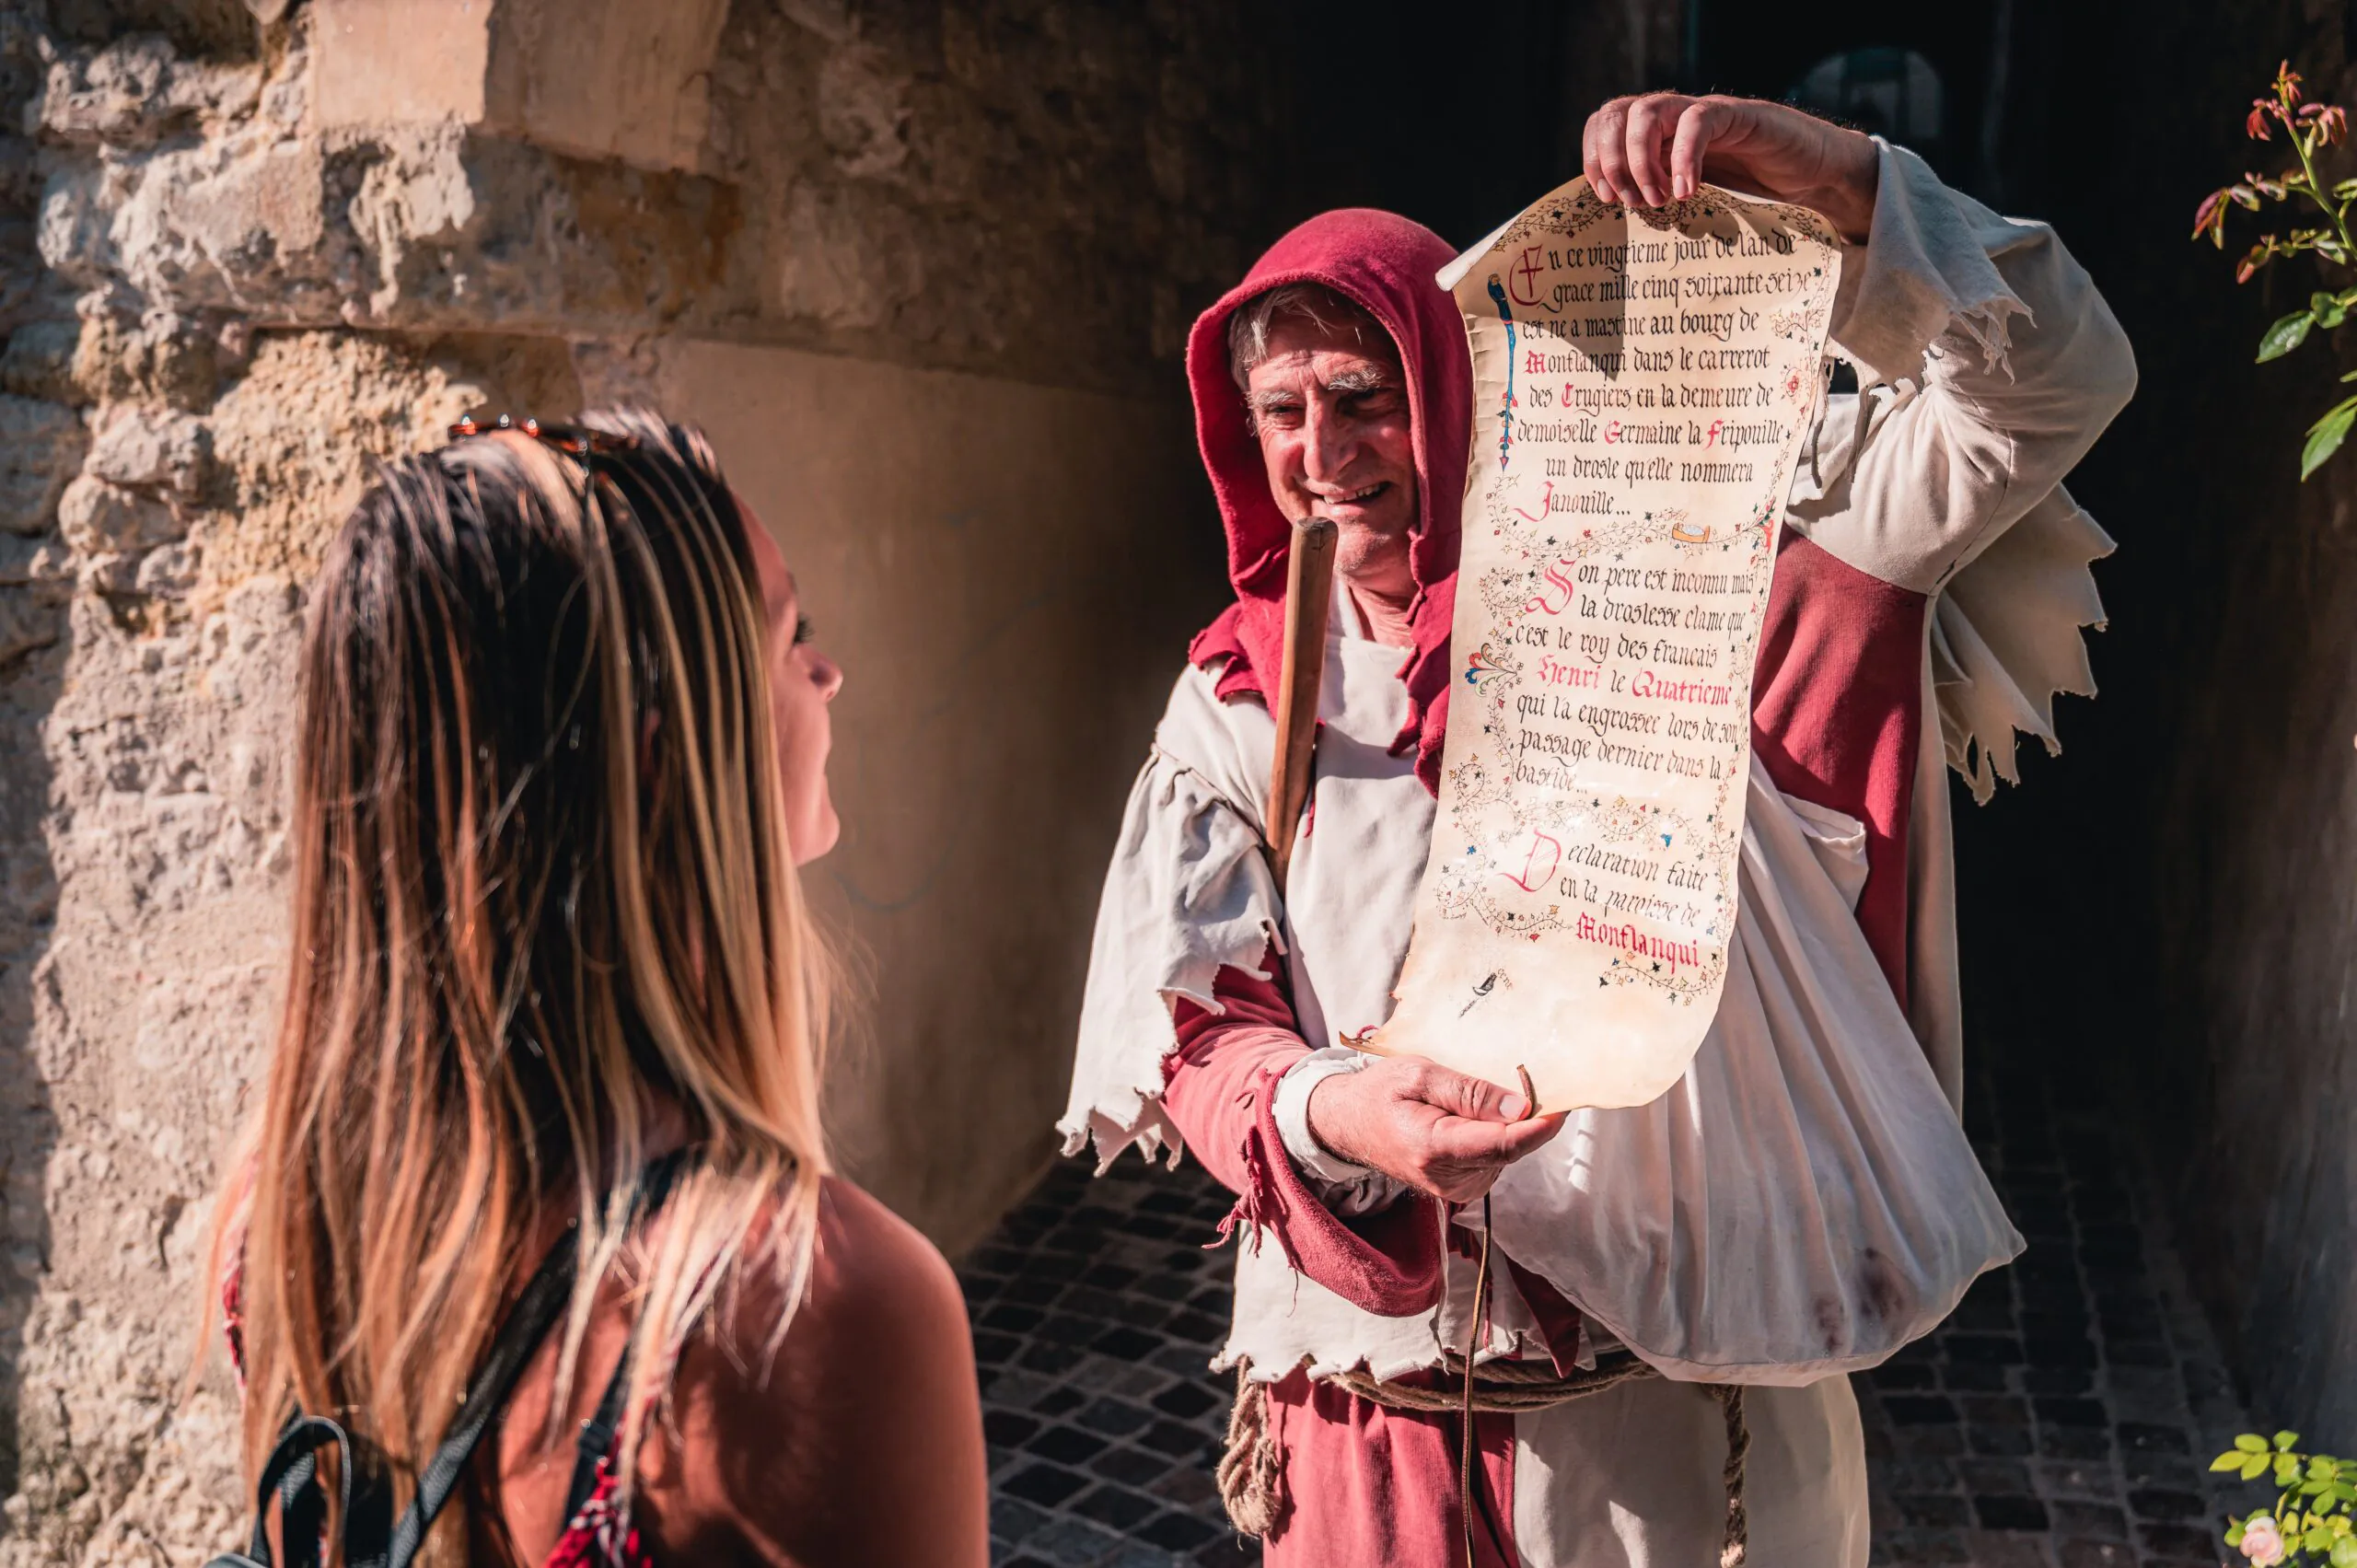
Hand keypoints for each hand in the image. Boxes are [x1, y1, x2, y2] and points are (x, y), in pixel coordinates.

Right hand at [1304, 1056, 1566, 1203]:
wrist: (1347, 1123)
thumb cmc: (1379, 1091)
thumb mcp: (1419, 1073)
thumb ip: (1469, 1091)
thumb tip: (1520, 1105)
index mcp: (1435, 1148)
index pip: (1505, 1145)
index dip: (1540, 1127)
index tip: (1564, 1104)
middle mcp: (1448, 1179)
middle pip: (1511, 1149)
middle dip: (1527, 1117)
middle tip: (1522, 1077)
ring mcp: (1455, 1188)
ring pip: (1507, 1154)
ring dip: (1509, 1125)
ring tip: (1481, 1095)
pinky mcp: (1461, 1187)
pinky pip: (1495, 1158)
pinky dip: (1496, 1135)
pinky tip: (1475, 1116)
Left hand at [1581, 93, 1880, 242]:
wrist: (1813, 180)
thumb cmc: (1752, 198)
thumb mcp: (1692, 207)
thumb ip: (1659, 210)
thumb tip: (1614, 251)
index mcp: (1656, 138)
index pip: (1603, 124)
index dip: (1593, 157)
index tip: (1605, 200)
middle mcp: (1673, 119)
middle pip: (1615, 112)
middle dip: (1610, 160)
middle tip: (1629, 203)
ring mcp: (1703, 114)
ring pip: (1647, 111)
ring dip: (1640, 158)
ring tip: (1658, 200)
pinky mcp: (1736, 116)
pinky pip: (1697, 122)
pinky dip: (1684, 157)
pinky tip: (1688, 192)